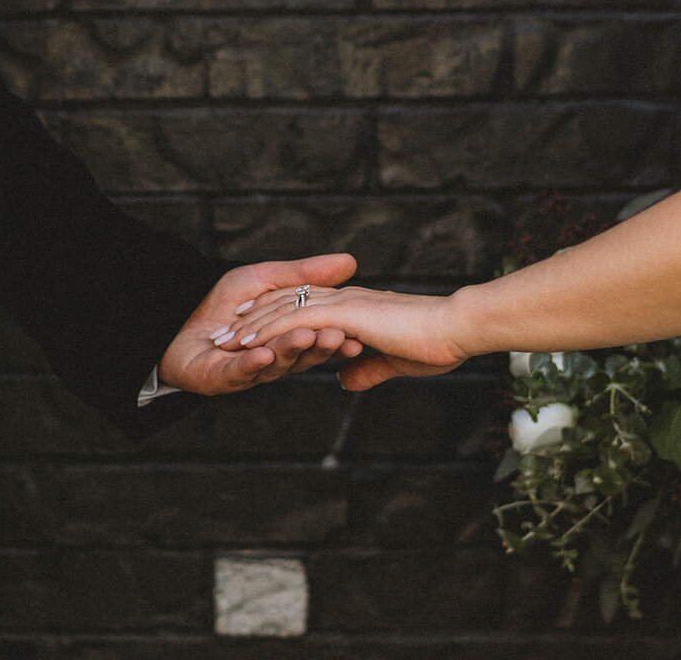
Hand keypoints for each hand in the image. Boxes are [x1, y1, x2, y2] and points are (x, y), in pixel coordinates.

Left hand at [159, 254, 362, 393]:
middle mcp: (273, 359)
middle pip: (302, 354)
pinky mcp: (221, 378)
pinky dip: (251, 363)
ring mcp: (248, 371)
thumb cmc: (221, 303)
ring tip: (305, 337)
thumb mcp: (265, 280)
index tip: (360, 334)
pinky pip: (239, 372)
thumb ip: (302, 276)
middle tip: (341, 337)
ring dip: (290, 350)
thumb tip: (350, 262)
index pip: (318, 337)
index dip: (338, 338)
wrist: (174, 318)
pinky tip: (262, 354)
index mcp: (288, 339)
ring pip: (274, 363)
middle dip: (320, 345)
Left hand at [215, 284, 468, 389]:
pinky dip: (267, 332)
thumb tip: (344, 381)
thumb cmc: (438, 342)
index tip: (249, 327)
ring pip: (283, 311)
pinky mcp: (343, 315)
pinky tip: (246, 343)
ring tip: (222, 340)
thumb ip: (367, 368)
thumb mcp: (393, 360)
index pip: (305, 306)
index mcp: (354, 307)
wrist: (459, 327)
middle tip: (221, 331)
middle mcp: (343, 301)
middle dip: (251, 319)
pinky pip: (295, 321)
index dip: (275, 316)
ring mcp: (341, 305)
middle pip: (285, 304)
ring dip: (251, 326)